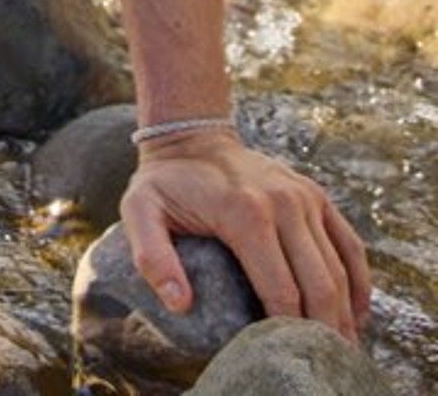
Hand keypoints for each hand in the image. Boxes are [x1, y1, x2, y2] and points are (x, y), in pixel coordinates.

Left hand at [122, 131, 370, 342]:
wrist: (191, 136)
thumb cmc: (165, 182)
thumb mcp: (140, 210)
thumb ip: (151, 257)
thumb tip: (180, 304)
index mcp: (245, 211)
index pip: (280, 289)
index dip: (286, 329)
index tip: (283, 354)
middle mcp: (284, 202)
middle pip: (319, 284)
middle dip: (323, 331)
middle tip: (319, 363)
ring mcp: (304, 196)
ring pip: (340, 269)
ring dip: (345, 315)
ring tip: (339, 351)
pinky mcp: (316, 195)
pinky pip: (350, 245)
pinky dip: (359, 284)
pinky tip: (354, 315)